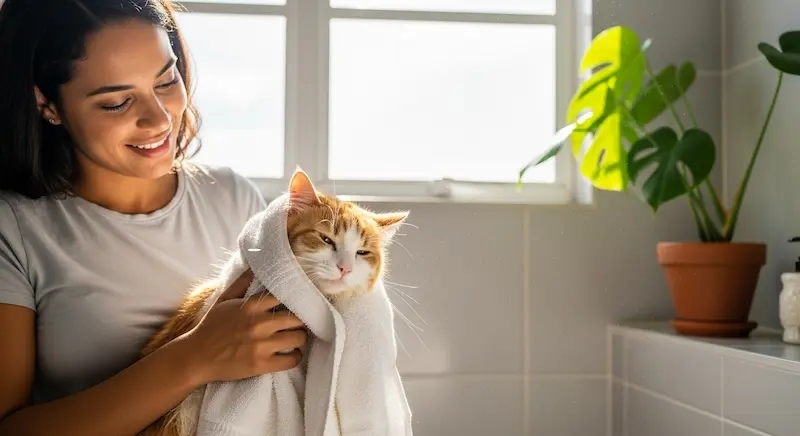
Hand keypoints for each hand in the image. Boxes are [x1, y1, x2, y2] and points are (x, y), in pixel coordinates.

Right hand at [183, 269, 307, 383]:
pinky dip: (295, 357)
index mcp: (251, 306)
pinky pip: (292, 360)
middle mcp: (259, 323)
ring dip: (300, 338)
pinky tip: (291, 354)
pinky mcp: (262, 365)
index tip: (297, 304)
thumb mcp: (224, 300)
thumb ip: (242, 283)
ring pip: (299, 338)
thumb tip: (256, 266)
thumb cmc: (210, 327)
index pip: (285, 296)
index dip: (294, 300)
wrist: (196, 357)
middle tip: (298, 323)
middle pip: (298, 318)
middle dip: (301, 320)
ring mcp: (261, 345)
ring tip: (295, 338)